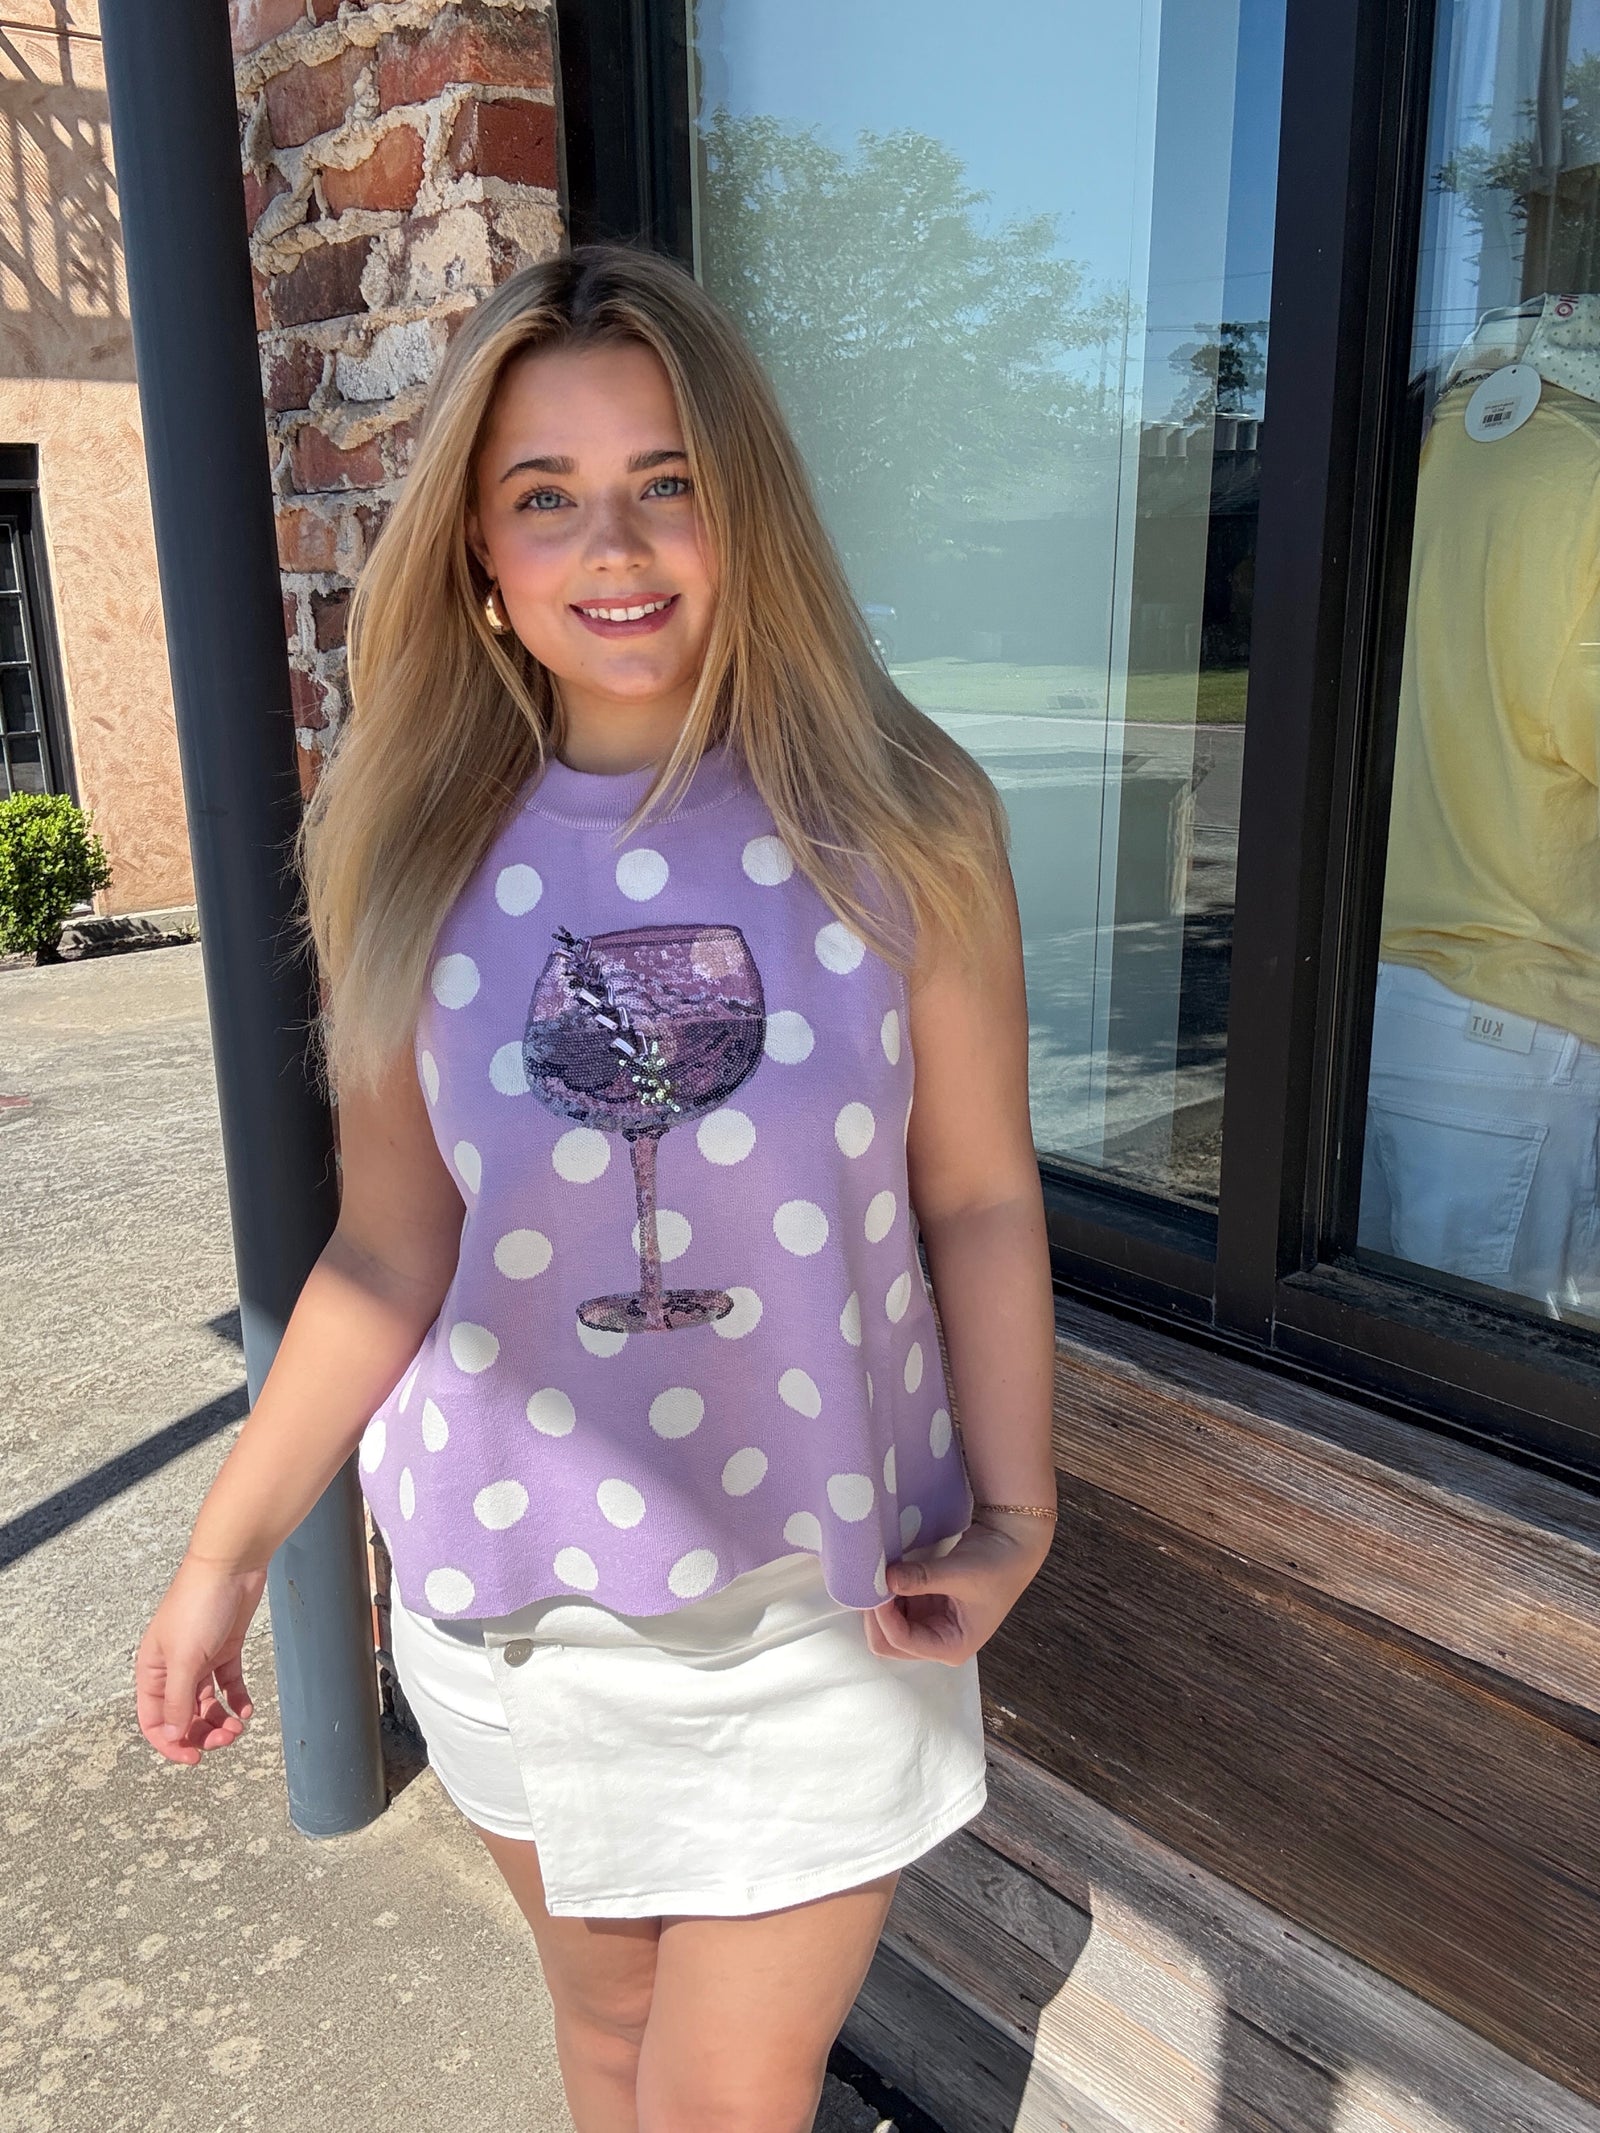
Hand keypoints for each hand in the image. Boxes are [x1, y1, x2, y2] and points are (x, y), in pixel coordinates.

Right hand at [135, 1554, 265, 1765]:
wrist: (230, 1565)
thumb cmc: (198, 1606)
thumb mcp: (184, 1659)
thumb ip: (177, 1699)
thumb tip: (172, 1734)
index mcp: (152, 1671)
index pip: (154, 1720)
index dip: (171, 1742)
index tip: (194, 1758)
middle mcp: (174, 1668)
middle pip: (184, 1715)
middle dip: (202, 1733)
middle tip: (226, 1739)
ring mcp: (201, 1659)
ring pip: (207, 1703)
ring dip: (221, 1719)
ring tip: (238, 1725)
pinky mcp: (225, 1649)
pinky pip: (229, 1684)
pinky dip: (237, 1699)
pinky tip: (247, 1708)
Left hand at [864, 1513, 1052, 1666]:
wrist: (1012, 1544)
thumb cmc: (997, 1565)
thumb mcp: (960, 1573)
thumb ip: (922, 1578)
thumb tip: (887, 1579)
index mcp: (951, 1647)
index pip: (902, 1641)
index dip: (883, 1615)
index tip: (875, 1585)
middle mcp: (937, 1642)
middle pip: (889, 1642)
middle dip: (876, 1615)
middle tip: (870, 1582)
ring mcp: (929, 1624)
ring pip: (887, 1625)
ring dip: (878, 1603)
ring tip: (875, 1575)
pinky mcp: (925, 1606)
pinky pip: (895, 1606)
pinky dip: (887, 1593)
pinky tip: (884, 1573)